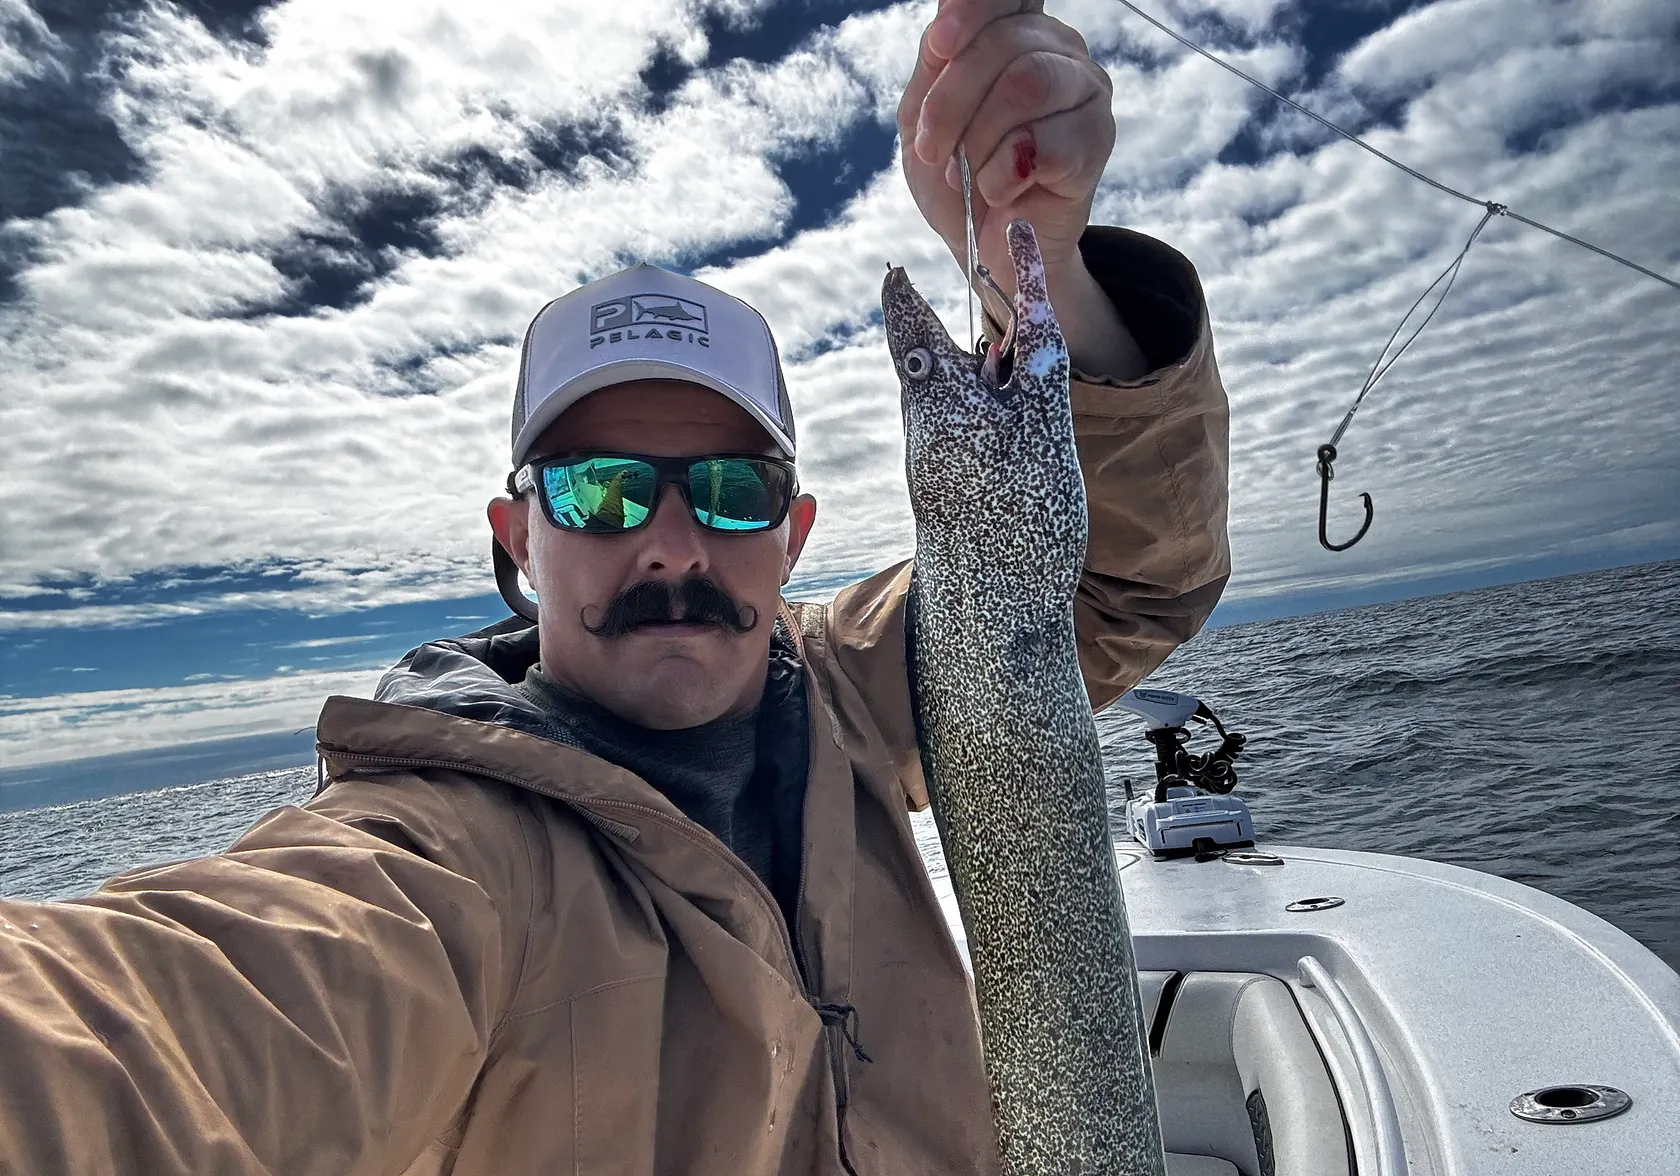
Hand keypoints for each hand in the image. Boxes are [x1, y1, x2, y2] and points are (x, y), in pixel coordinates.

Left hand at [897, 0, 1114, 303]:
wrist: (984, 246)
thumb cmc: (955, 176)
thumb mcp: (923, 116)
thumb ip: (933, 65)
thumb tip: (944, 27)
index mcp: (1017, 31)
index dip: (972, 10)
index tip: (942, 44)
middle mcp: (1059, 49)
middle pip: (1004, 44)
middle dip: (951, 102)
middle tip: (933, 149)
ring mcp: (1086, 91)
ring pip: (1027, 85)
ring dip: (979, 140)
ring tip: (969, 175)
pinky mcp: (1097, 140)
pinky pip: (1046, 143)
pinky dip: (1004, 175)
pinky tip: (1002, 191)